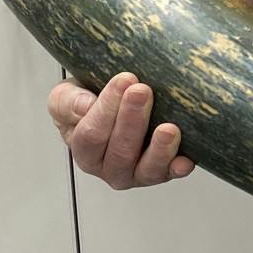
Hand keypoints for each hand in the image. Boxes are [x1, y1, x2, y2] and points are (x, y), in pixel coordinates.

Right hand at [47, 70, 195, 186]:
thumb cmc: (89, 99)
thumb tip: (85, 106)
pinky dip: (177, 167)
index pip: (91, 134)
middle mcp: (109, 167)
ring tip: (168, 129)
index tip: (123, 80)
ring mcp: (137, 172)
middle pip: (120, 151)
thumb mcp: (68, 95)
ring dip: (158, 150)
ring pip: (146, 169)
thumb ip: (69, 101)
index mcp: (84, 150)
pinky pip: (170, 173)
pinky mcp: (163, 170)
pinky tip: (185, 160)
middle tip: (143, 91)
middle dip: (132, 120)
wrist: (117, 100)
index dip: (106, 109)